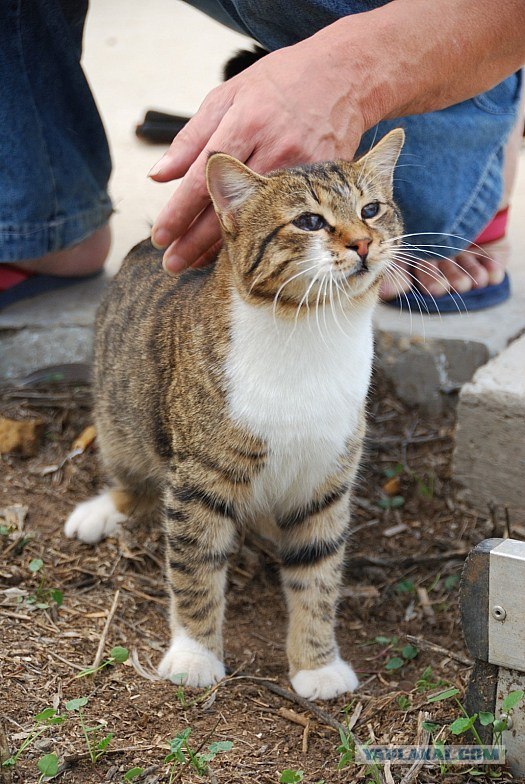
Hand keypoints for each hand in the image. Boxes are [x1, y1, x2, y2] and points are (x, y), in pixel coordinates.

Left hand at [149, 29, 367, 271]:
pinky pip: (280, 219)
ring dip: (222, 247)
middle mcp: (273, 149)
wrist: (343, 76)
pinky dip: (256, 236)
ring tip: (194, 264)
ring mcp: (301, 169)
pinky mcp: (321, 182)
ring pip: (255, 219)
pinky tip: (237, 251)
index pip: (202, 179)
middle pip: (226, 208)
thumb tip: (159, 175)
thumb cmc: (279, 83)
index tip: (160, 236)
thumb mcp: (229, 96)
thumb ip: (192, 138)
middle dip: (194, 241)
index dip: (179, 211)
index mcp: (246, 123)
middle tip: (171, 264)